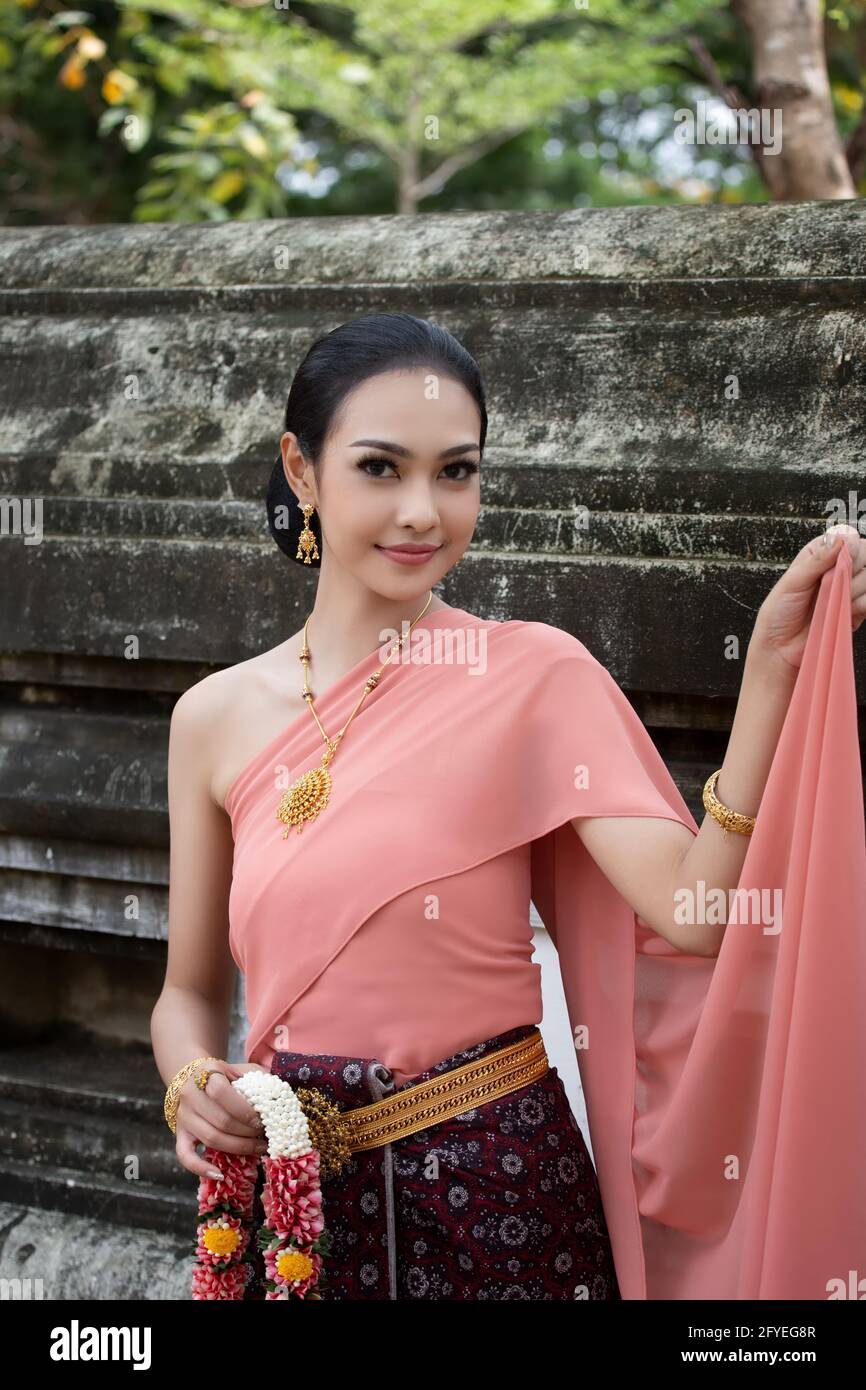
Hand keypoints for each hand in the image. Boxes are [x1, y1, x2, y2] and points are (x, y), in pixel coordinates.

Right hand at [174, 1059, 270, 1180]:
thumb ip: (257, 1077)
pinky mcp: (179, 1134)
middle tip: (265, 1136)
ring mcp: (184, 1116)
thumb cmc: (223, 1076)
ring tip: (258, 1149)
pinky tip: (220, 1174)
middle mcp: (191, 1095)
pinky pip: (185, 1156)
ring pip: (211, 1139)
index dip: (244, 1110)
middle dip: (247, 1132)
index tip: (262, 1120)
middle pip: (220, 1120)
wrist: (191, 1079)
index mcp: (206, 1073)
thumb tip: (279, 1096)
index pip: (222, 1093)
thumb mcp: (238, 1069)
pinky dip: (201, 1168)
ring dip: (238, 1148)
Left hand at [750, 524, 865, 675]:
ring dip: (856, 588)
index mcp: (820, 555)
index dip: (850, 548)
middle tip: (836, 584)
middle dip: (854, 569)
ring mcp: (850, 588)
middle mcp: (838, 568)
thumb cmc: (779, 613)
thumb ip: (817, 559)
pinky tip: (847, 609)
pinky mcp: (858, 609)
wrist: (781, 647)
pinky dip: (862, 603)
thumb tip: (839, 539)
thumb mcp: (792, 581)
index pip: (849, 539)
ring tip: (835, 601)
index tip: (841, 562)